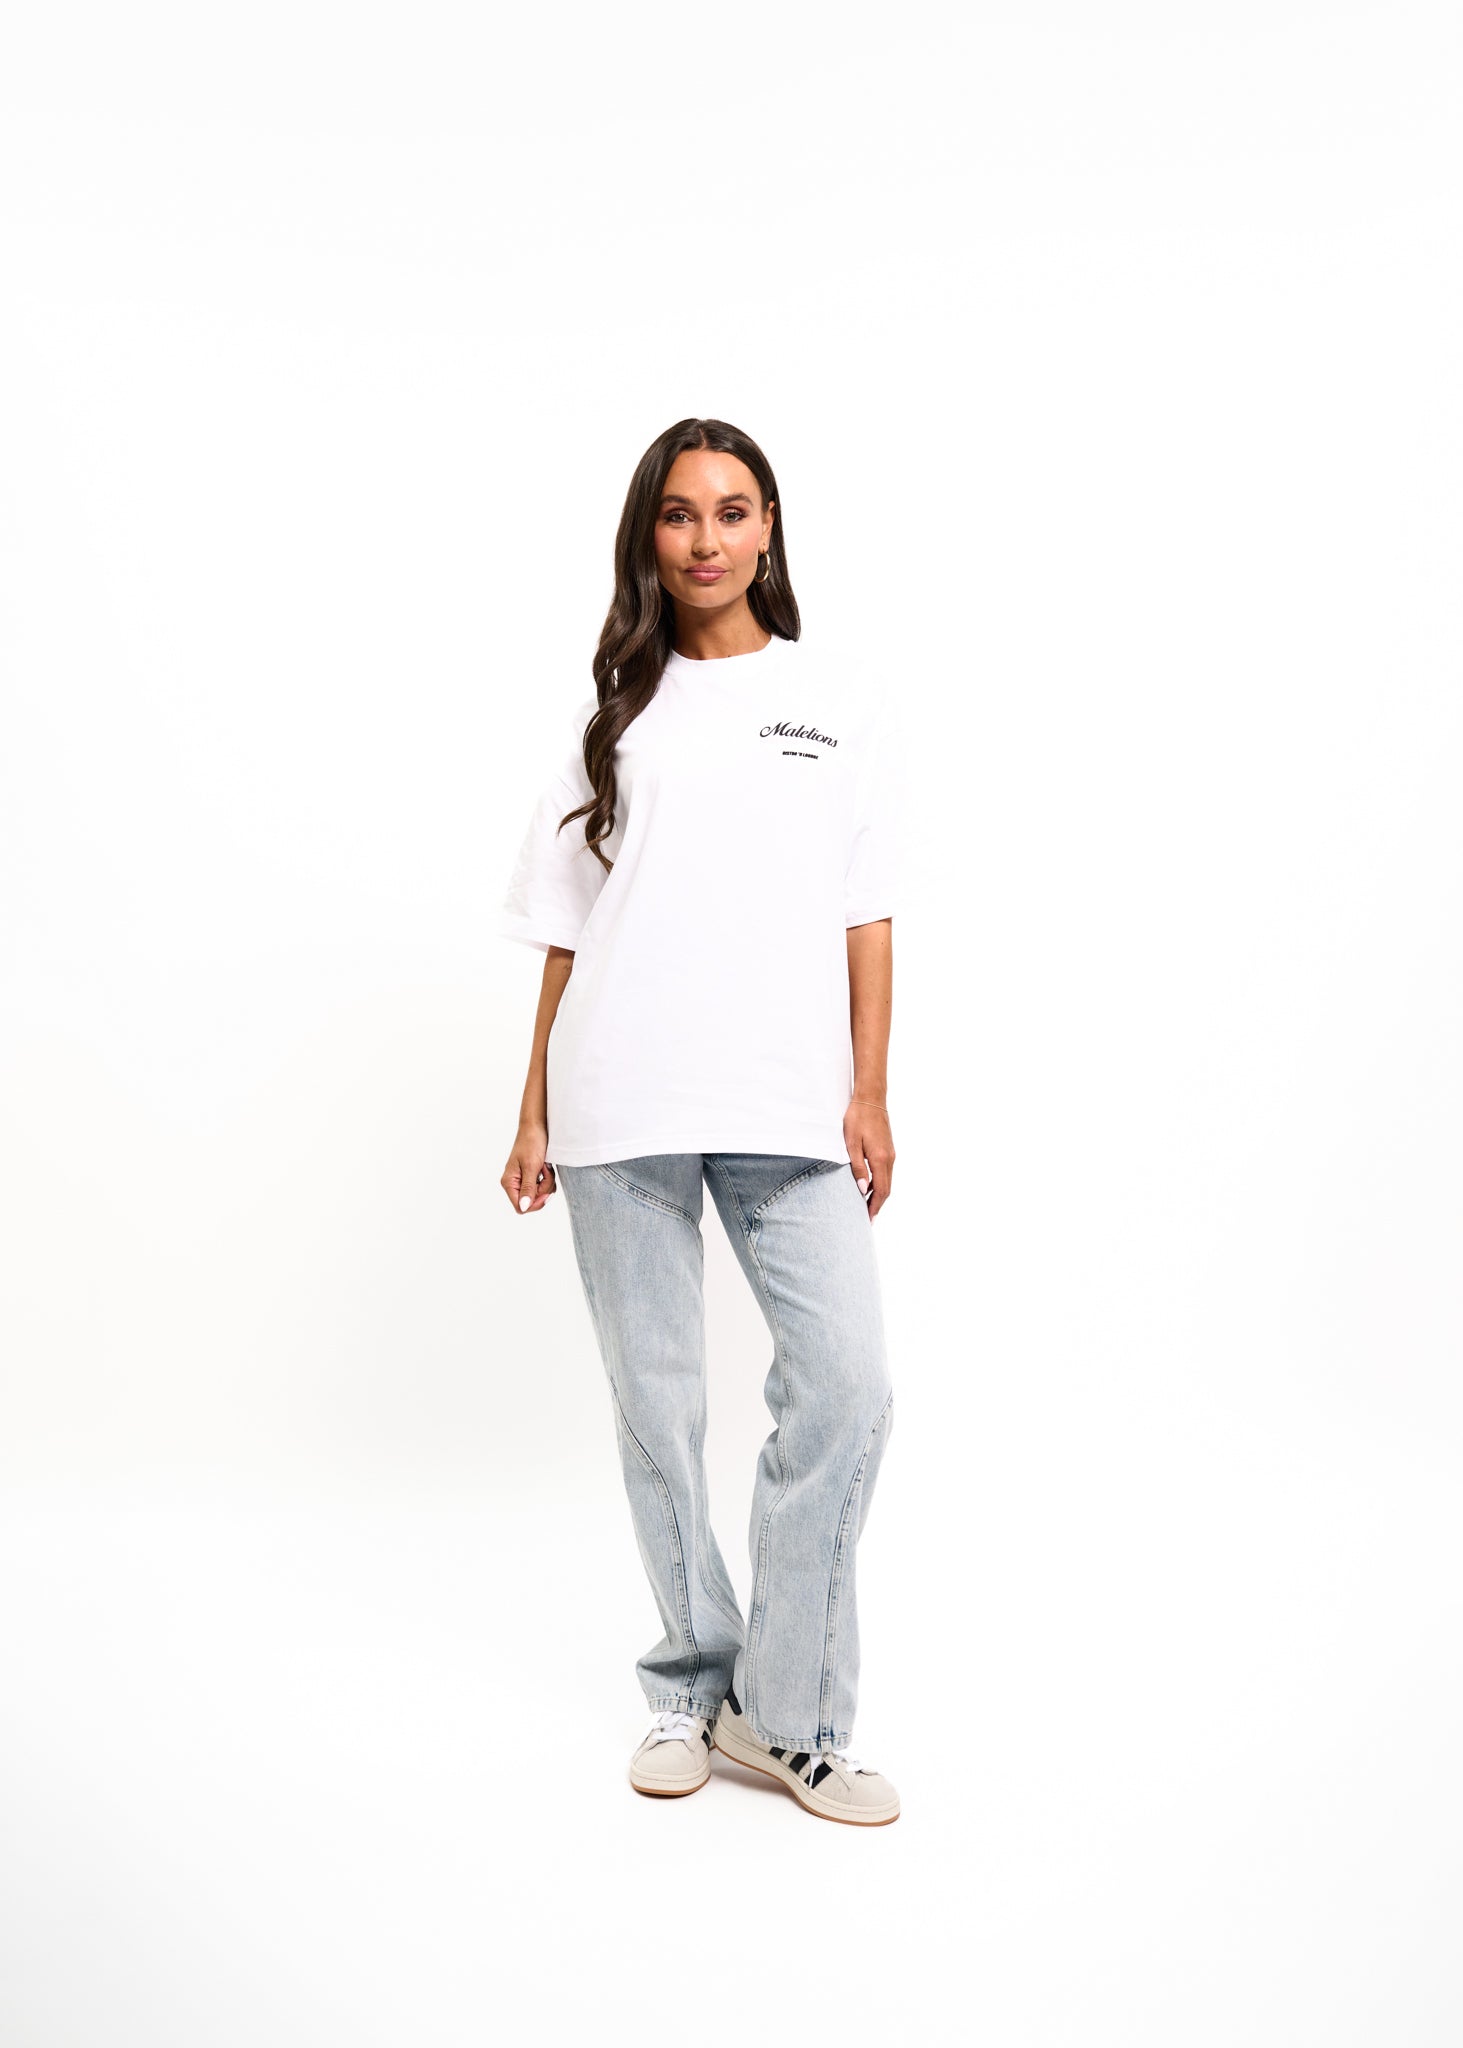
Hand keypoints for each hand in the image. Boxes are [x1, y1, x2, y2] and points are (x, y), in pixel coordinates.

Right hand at [503, 1123, 555, 1213]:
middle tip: (545, 1172)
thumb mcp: (531, 1167)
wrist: (537, 1125)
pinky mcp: (531, 1175)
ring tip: (545, 1166)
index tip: (545, 1193)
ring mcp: (522, 1179)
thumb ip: (528, 1188)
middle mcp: (514, 1182)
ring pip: (539, 1193)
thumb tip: (523, 1208)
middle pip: (531, 1201)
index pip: (520, 1207)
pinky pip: (542, 1185)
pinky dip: (547, 1177)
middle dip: (543, 1189)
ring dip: (547, 1181)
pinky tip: (546, 1166)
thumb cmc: (531, 1142)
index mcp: (509, 1182)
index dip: (534, 1203)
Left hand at [844, 1095, 894, 1218]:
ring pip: (887, 1181)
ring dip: (879, 1195)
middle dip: (877, 1205)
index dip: (874, 1207)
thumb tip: (863, 1190)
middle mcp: (889, 1158)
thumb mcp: (851, 1144)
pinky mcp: (889, 1149)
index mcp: (880, 1159)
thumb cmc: (857, 1119)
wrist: (870, 1098)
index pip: (881, 1190)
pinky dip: (880, 1184)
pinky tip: (870, 1187)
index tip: (868, 1219)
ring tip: (866, 1206)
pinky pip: (886, 1172)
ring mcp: (891, 1154)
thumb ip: (857, 1168)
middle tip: (867, 1218)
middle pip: (886, 1189)